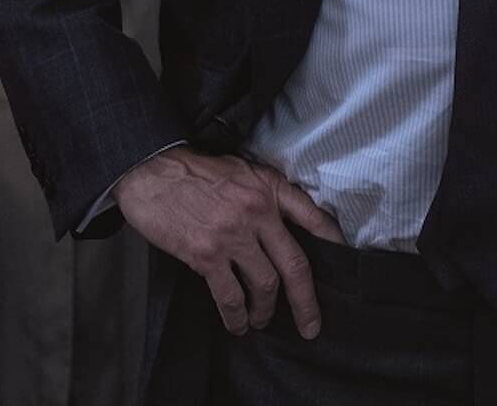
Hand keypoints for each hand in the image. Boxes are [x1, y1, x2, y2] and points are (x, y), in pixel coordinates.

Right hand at [113, 148, 345, 337]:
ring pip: (265, 285)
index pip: (313, 218)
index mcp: (269, 189)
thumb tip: (284, 227)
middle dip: (306, 302)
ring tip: (262, 321)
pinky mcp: (206, 255)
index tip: (345, 263)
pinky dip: (236, 316)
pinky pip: (230, 296)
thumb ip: (266, 194)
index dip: (333, 243)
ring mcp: (233, 235)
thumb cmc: (195, 172)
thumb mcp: (242, 171)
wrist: (152, 171)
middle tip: (311, 325)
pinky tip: (237, 324)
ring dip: (265, 311)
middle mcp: (258, 212)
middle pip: (295, 265)